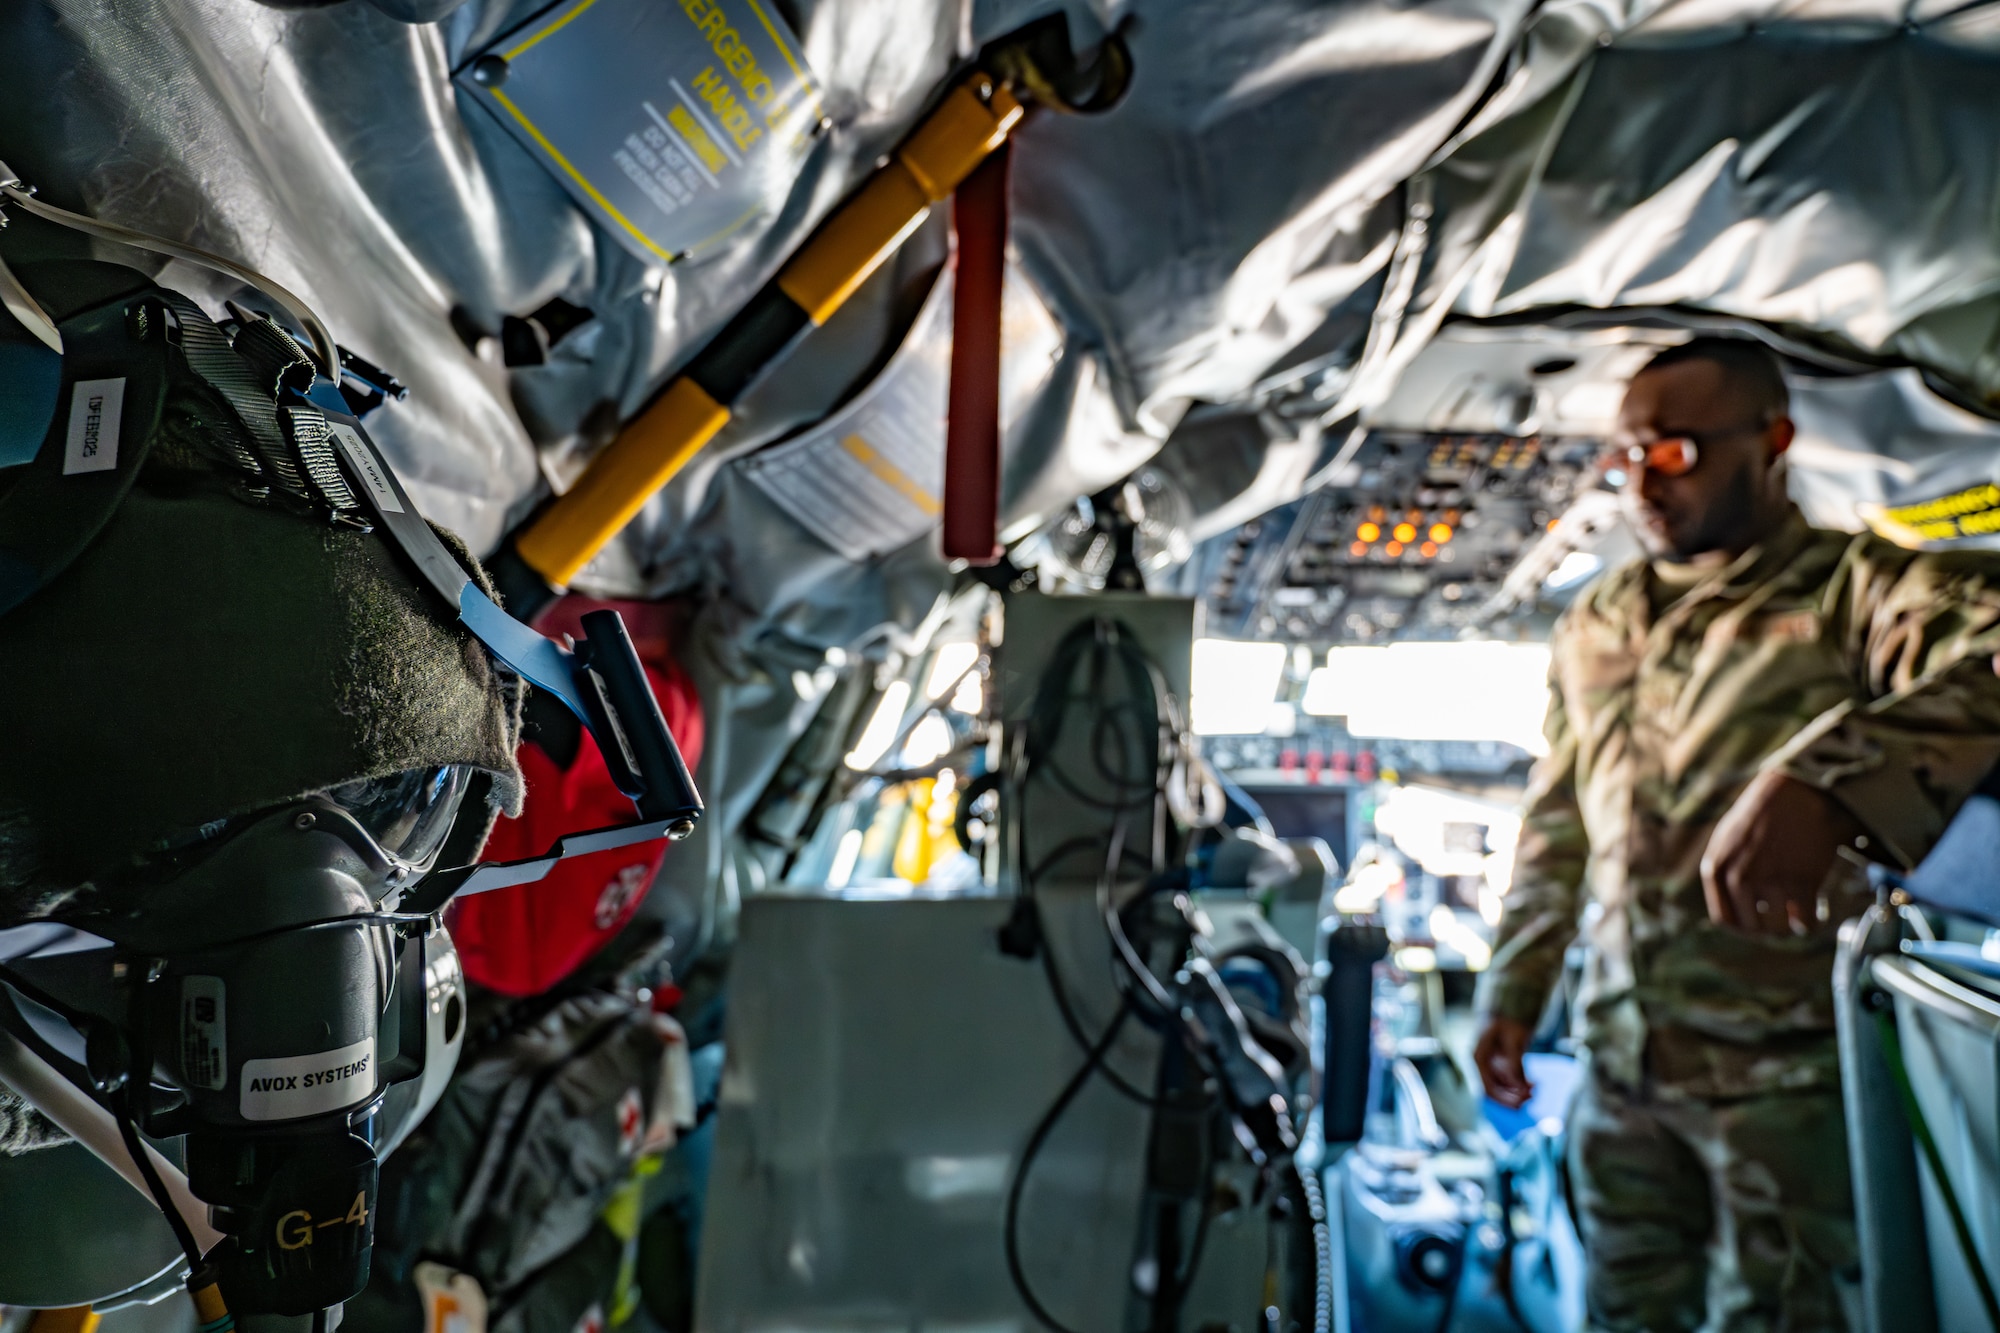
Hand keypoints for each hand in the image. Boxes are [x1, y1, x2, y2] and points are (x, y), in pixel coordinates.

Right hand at [1473, 1015, 1533, 1108]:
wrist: (1511, 1004)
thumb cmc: (1509, 1018)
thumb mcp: (1514, 1038)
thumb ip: (1514, 1062)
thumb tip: (1519, 1087)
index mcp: (1480, 1057)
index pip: (1488, 1087)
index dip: (1504, 1099)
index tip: (1521, 1103)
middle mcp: (1483, 1062)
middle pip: (1495, 1088)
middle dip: (1513, 1096)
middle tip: (1532, 1096)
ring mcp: (1492, 1062)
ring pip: (1503, 1085)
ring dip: (1518, 1090)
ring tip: (1535, 1089)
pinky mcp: (1501, 1061)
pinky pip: (1509, 1077)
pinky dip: (1520, 1082)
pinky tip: (1533, 1083)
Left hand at [1701, 771, 1866, 935]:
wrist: (1800, 790)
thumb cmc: (1765, 812)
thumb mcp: (1727, 838)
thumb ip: (1723, 870)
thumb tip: (1728, 907)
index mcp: (1715, 868)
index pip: (1724, 920)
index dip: (1743, 927)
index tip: (1757, 925)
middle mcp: (1738, 879)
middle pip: (1752, 928)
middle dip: (1769, 929)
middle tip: (1783, 921)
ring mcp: (1769, 883)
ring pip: (1780, 930)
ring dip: (1791, 927)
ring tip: (1798, 914)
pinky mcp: (1802, 884)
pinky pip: (1806, 924)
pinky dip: (1812, 925)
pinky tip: (1816, 914)